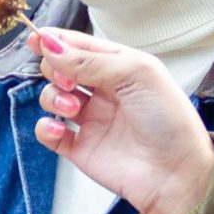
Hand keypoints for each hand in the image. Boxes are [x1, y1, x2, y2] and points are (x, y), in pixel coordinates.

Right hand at [31, 29, 213, 213]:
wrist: (177, 175)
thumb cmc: (168, 120)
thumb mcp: (135, 74)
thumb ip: (90, 59)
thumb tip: (49, 44)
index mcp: (120, 67)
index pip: (81, 47)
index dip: (57, 41)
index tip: (36, 38)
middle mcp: (103, 91)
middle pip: (61, 69)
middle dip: (55, 69)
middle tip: (68, 81)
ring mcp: (91, 119)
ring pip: (52, 97)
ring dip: (53, 97)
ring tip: (72, 109)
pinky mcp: (81, 148)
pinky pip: (49, 131)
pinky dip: (46, 127)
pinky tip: (60, 129)